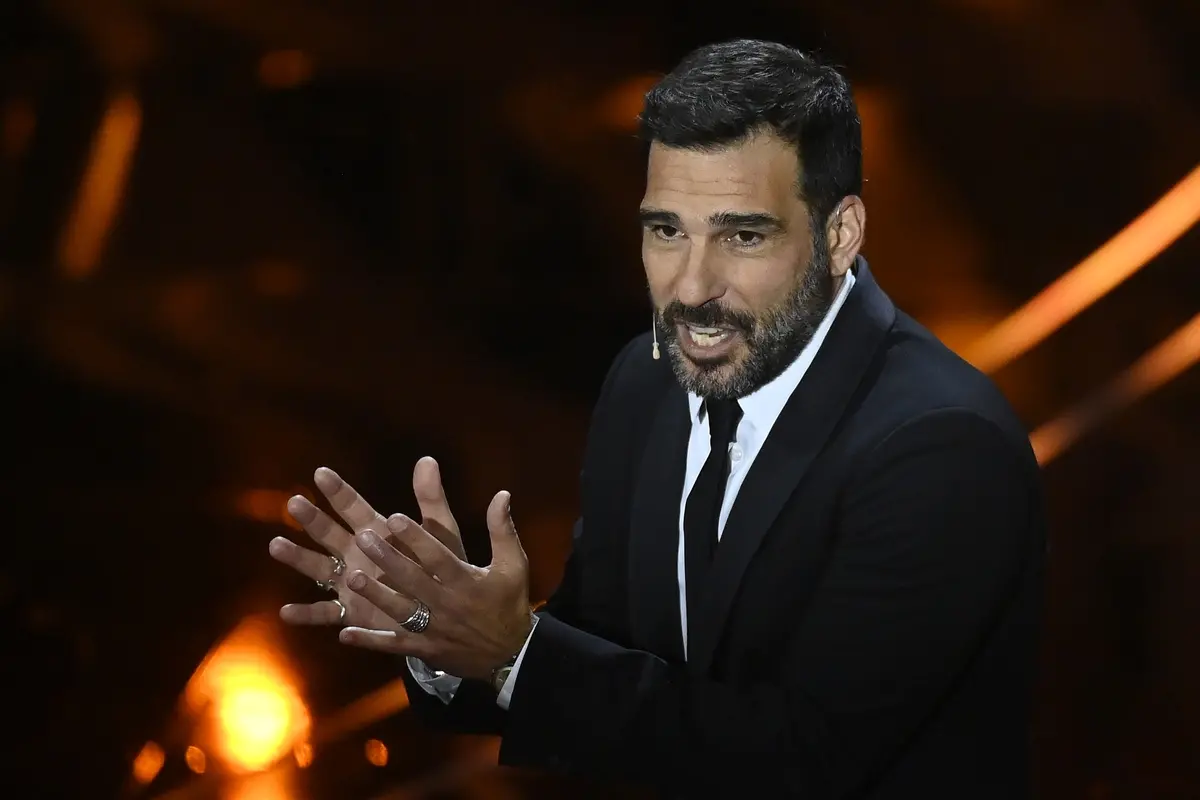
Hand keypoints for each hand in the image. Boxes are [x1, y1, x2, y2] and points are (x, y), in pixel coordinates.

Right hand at [269, 458, 466, 629]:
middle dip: (313, 519)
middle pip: (329, 533)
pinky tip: (286, 612)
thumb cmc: (438, 565)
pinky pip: (325, 613)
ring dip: (299, 557)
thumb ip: (431, 499)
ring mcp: (349, 583)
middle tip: (295, 502)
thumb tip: (428, 459)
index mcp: (376, 532)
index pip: (353, 507)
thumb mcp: (438, 531)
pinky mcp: (351, 612)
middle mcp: (356, 554)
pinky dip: (307, 614)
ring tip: (276, 545)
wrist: (443, 607)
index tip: (321, 473)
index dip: (339, 491)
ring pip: (319, 568)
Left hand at [339, 489, 533, 680]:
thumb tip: (501, 494)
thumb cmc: (508, 603)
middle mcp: (446, 604)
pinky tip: (344, 633)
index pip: (438, 557)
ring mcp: (433, 630)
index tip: (394, 517)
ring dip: (376, 595)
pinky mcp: (425, 650)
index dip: (416, 538)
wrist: (511, 655)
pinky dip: (371, 641)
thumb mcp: (514, 564)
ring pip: (400, 611)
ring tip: (352, 577)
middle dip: (388, 559)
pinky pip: (395, 646)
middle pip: (413, 580)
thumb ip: (502, 530)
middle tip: (363, 537)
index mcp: (466, 581)